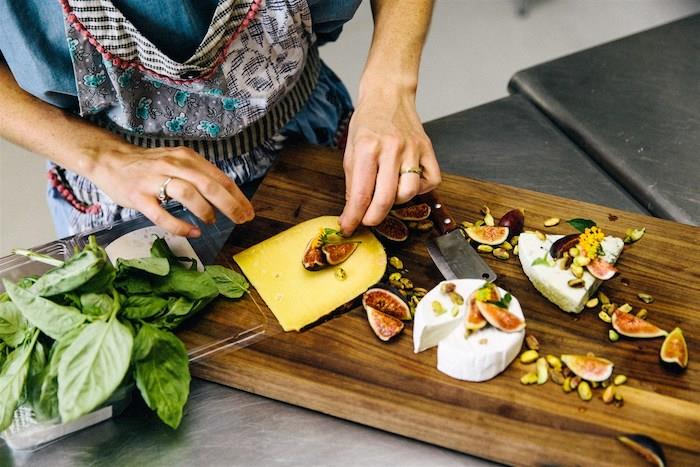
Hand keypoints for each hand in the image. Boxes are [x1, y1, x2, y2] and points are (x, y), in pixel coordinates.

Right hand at [89, 144, 253, 236]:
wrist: (111, 160)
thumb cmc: (150, 165)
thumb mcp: (178, 162)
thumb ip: (200, 175)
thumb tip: (227, 196)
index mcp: (187, 158)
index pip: (219, 178)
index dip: (237, 196)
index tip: (248, 211)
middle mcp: (173, 166)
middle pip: (209, 185)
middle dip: (230, 205)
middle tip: (241, 220)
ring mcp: (155, 180)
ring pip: (188, 194)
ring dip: (205, 210)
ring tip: (212, 221)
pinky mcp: (139, 196)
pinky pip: (162, 214)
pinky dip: (180, 225)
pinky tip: (193, 231)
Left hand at [339, 87, 440, 234]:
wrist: (389, 94)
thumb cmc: (368, 121)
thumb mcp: (351, 148)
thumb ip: (352, 181)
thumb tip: (353, 210)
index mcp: (368, 147)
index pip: (361, 192)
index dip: (353, 216)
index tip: (348, 227)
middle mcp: (392, 148)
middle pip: (386, 198)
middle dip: (373, 217)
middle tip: (366, 220)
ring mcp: (413, 149)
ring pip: (409, 193)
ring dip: (396, 202)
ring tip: (386, 193)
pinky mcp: (428, 149)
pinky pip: (430, 182)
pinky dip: (419, 189)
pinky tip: (407, 181)